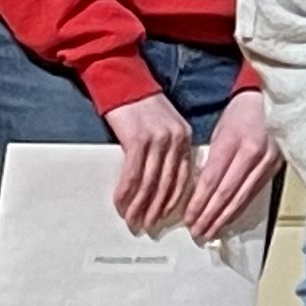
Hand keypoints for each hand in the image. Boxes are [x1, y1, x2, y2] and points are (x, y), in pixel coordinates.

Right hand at [102, 93, 194, 233]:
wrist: (121, 80)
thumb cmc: (139, 104)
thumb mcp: (162, 126)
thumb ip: (167, 149)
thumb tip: (161, 180)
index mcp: (185, 137)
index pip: (185, 178)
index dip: (175, 201)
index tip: (166, 218)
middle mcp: (175, 139)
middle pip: (169, 184)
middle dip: (157, 209)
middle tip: (147, 225)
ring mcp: (158, 139)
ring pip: (151, 183)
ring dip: (140, 206)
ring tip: (133, 220)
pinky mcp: (138, 139)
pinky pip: (133, 174)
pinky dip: (126, 192)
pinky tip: (121, 204)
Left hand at [180, 89, 280, 240]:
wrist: (267, 104)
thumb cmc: (239, 115)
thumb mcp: (218, 133)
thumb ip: (210, 161)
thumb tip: (199, 191)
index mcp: (233, 142)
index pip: (212, 180)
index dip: (199, 203)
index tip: (189, 218)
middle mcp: (252, 153)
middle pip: (227, 193)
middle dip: (210, 216)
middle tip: (197, 231)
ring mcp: (267, 161)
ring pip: (242, 197)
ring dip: (224, 218)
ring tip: (210, 231)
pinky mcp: (275, 168)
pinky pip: (254, 193)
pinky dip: (240, 208)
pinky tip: (229, 219)